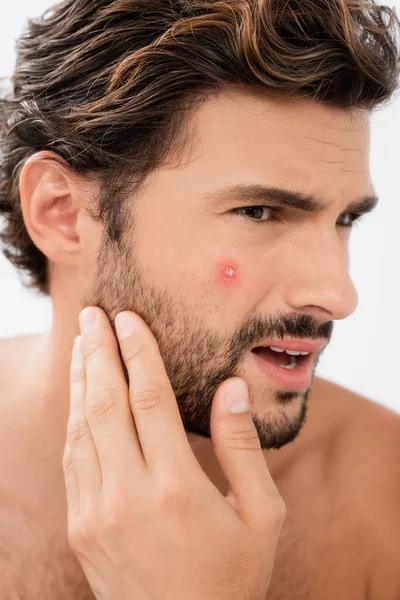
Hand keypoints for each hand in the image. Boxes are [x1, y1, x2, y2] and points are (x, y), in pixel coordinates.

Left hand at [62, 306, 285, 599]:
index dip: (137, 352)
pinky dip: (75, 419)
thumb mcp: (261, 515)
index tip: (127, 318)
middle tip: (91, 315)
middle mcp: (128, 495)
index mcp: (176, 487)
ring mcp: (96, 512)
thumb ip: (243, 448)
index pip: (149, 399)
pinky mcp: (81, 527)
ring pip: (81, 428)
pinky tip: (81, 396)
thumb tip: (231, 388)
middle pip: (105, 404)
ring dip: (81, 381)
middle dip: (97, 353)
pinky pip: (73, 459)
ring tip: (81, 344)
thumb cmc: (231, 577)